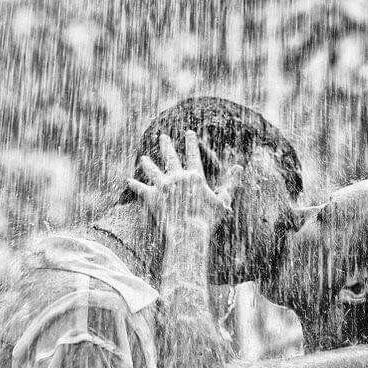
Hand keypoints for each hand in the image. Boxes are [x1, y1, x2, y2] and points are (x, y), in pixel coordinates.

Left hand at [126, 131, 241, 241]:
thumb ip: (230, 184)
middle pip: (170, 157)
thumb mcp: (223, 202)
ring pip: (152, 170)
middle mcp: (177, 177)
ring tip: (144, 158)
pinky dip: (134, 185)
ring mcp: (163, 186)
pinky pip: (140, 189)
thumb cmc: (208, 221)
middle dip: (166, 145)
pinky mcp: (151, 197)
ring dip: (148, 164)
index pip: (193, 154)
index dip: (191, 142)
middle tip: (162, 137)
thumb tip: (239, 166)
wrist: (188, 234)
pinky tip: (127, 180)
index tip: (188, 133)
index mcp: (195, 176)